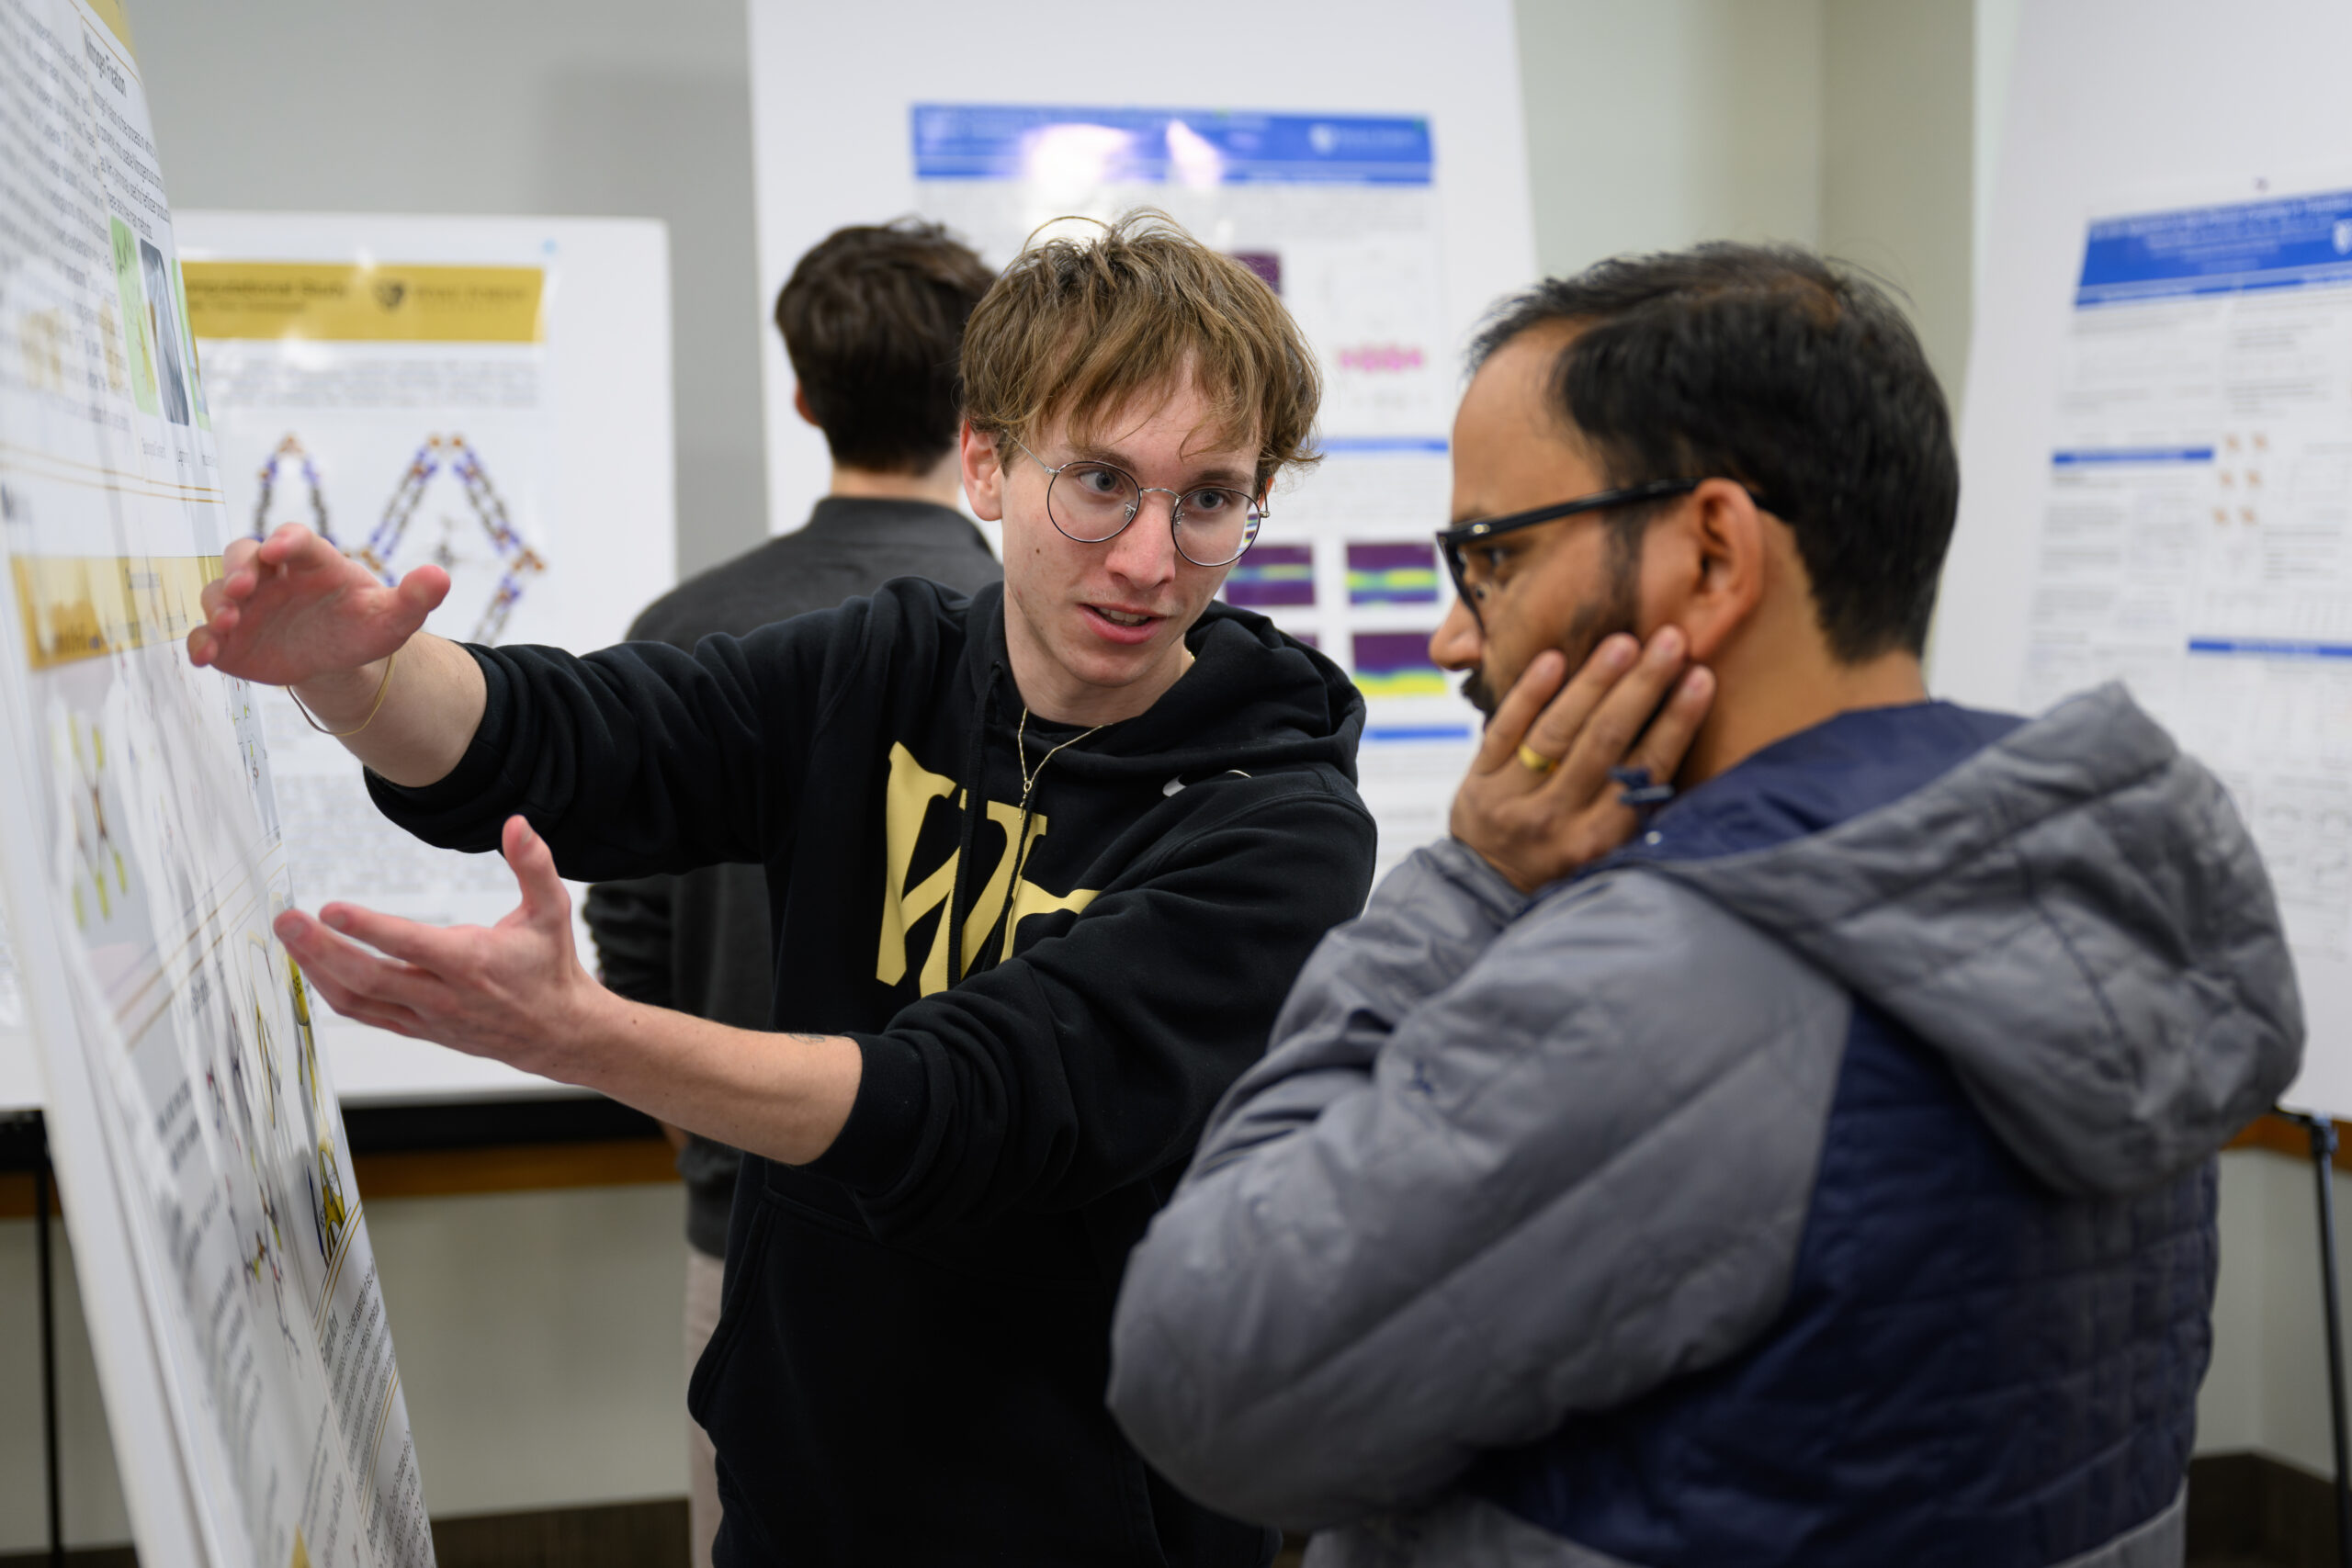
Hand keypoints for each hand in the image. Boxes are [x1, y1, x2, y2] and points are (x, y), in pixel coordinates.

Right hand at [189, 523, 448, 689]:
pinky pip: (204, 635)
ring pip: (218, 591)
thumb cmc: (362, 624)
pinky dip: (200, 643)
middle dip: (239, 568)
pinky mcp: (230, 636)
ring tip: (226, 624)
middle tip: (243, 589)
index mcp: (311, 560)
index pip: (296, 539)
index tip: (280, 549)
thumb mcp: (393, 616)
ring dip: (217, 604)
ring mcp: (245, 604)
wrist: (338, 657)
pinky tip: (205, 658)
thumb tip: (441, 577)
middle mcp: (271, 574)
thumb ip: (415, 597)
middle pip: (244, 555)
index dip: (286, 540)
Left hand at [272, 816, 607, 1079]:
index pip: (411, 945)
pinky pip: (364, 1013)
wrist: (557, 1031)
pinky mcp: (417, 1028)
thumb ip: (534, 865)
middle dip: (322, 949)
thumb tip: (516, 824)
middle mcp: (444, 995)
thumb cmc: (550, 966)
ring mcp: (426, 1017)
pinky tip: (311, 967)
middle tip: (288, 921)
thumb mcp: (552, 910)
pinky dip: (331, 991)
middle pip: (370, 977)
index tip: (329, 908)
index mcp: (473, 963)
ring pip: (359, 999)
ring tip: (290, 939)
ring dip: (317, 970)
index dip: (368, 928)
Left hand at [1450, 628, 1713, 893]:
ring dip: (1593, 682)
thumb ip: (1635, 803)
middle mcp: (1557, 819)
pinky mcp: (1478, 781)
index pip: (1646, 768)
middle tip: (1671, 641)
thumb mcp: (1607, 849)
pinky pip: (1504, 729)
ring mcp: (1513, 798)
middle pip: (1604, 741)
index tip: (1701, 677)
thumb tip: (1680, 735)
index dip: (1677, 721)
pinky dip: (1529, 694)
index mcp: (1600, 838)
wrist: (1487, 889)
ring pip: (1557, 730)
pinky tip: (1553, 659)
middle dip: (1642, 687)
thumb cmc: (1562, 859)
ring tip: (1624, 643)